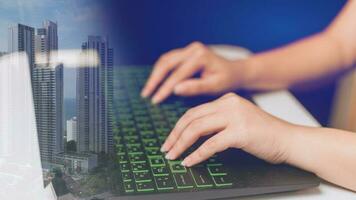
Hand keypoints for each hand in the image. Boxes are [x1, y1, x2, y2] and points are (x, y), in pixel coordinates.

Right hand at [141, 42, 249, 103]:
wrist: (235, 72)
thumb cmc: (227, 81)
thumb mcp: (214, 87)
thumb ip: (196, 87)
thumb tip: (175, 89)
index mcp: (201, 57)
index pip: (178, 74)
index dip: (165, 88)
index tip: (155, 101)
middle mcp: (193, 49)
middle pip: (167, 63)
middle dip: (155, 79)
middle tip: (146, 95)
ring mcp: (189, 49)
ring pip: (165, 60)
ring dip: (155, 74)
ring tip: (148, 90)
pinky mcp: (187, 52)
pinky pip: (169, 60)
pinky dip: (160, 71)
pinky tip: (155, 82)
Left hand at [161, 93, 291, 166]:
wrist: (290, 140)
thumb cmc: (265, 135)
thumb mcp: (238, 121)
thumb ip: (218, 122)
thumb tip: (193, 135)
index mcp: (227, 100)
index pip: (194, 111)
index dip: (179, 126)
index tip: (170, 140)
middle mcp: (229, 104)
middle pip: (192, 118)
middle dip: (175, 135)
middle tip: (166, 149)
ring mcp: (235, 117)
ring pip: (197, 129)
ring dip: (181, 144)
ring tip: (173, 156)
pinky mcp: (240, 132)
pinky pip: (210, 144)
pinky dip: (196, 155)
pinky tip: (189, 162)